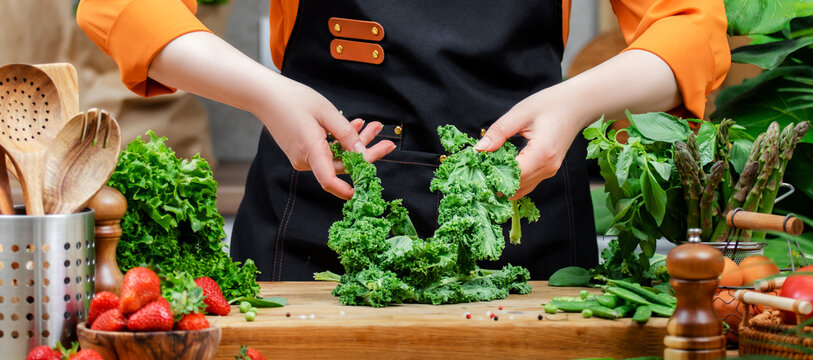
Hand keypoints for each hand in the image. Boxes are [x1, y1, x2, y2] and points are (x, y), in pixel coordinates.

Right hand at [260, 77, 394, 199]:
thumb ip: (345, 133)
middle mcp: (305, 160)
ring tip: (372, 125)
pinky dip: (342, 141)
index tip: (363, 192)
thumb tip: (361, 152)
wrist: (264, 95)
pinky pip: (327, 151)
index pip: (330, 181)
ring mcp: (302, 157)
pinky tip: (354, 125)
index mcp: (310, 151)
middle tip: (387, 141)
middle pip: (342, 165)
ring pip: (337, 157)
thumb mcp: (325, 112)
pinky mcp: (302, 151)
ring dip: (355, 143)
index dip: (347, 191)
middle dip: (366, 152)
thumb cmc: (293, 99)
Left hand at [475, 89, 583, 199]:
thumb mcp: (520, 113)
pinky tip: (498, 171)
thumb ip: (499, 132)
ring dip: (502, 185)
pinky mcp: (548, 170)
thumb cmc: (551, 104)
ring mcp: (549, 171)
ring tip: (484, 172)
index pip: (511, 177)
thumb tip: (478, 149)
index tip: (474, 170)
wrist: (578, 105)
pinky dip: (511, 182)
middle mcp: (547, 168)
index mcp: (542, 154)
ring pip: (520, 190)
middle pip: (514, 187)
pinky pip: (526, 184)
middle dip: (494, 183)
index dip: (491, 176)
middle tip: (474, 173)